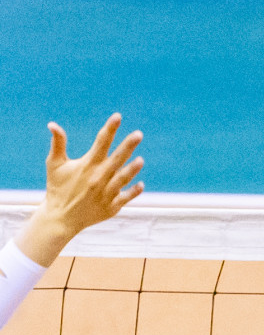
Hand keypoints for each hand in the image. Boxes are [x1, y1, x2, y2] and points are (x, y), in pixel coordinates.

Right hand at [15, 114, 143, 267]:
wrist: (61, 217)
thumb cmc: (57, 187)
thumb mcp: (54, 164)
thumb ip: (58, 144)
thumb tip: (52, 124)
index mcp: (87, 165)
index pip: (101, 142)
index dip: (110, 128)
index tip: (118, 116)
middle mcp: (98, 177)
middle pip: (116, 158)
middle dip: (128, 145)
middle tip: (139, 134)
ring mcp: (106, 193)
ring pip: (123, 179)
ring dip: (132, 169)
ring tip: (141, 160)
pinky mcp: (111, 207)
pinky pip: (126, 197)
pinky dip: (133, 191)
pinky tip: (141, 183)